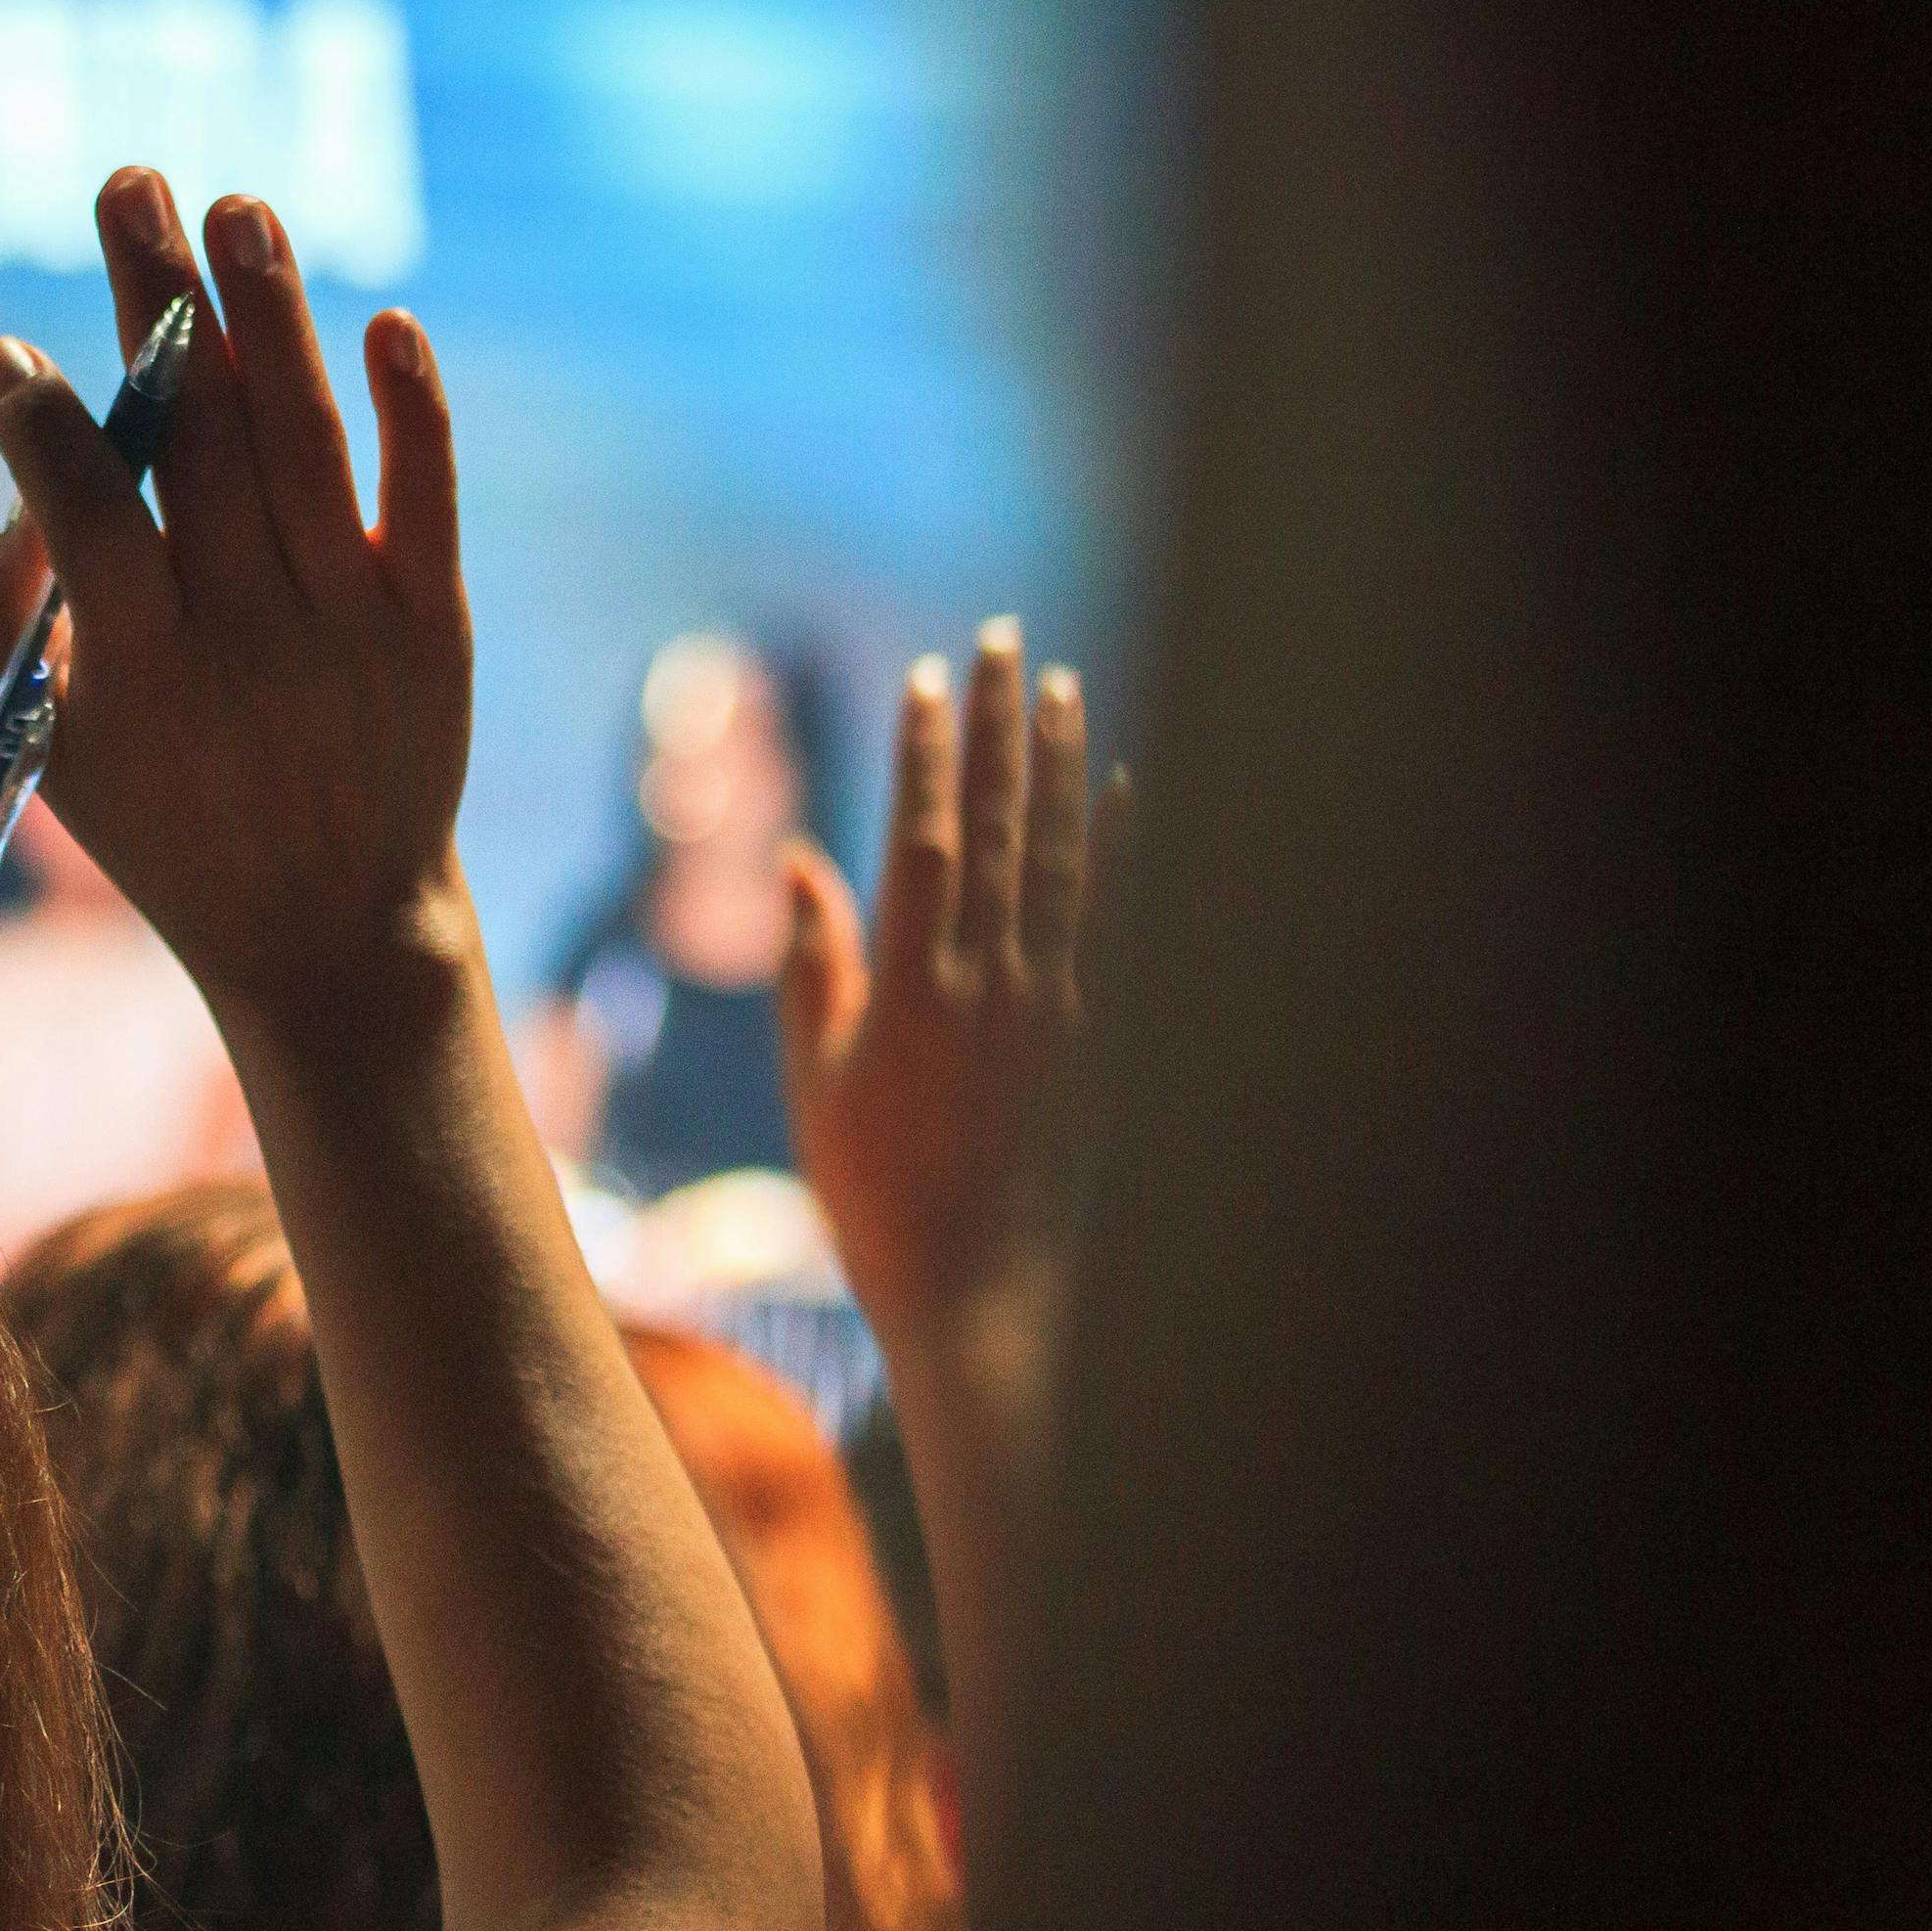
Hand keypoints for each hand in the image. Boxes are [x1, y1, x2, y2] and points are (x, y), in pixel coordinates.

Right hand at [0, 169, 475, 1029]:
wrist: (333, 927)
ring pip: (307, 442)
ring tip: (235, 205)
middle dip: (156, 301)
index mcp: (143, 670)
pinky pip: (425, 497)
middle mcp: (251, 634)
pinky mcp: (431, 620)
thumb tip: (31, 464)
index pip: (92, 517)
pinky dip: (412, 409)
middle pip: (202, 442)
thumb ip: (12, 609)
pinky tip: (384, 322)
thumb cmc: (167, 818)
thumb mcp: (53, 748)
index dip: (46, 428)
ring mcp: (351, 623)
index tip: (5, 351)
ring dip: (272, 312)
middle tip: (128, 180)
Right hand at [777, 617, 1108, 1351]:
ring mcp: (1057, 1007)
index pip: (921, 837)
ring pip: (1063, 857)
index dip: (925, 752)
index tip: (927, 677)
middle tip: (1005, 639)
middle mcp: (991, 983)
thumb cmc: (876, 1195)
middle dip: (1000, 726)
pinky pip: (1118, 921)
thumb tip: (804, 862)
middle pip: (998, 825)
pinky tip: (1128, 789)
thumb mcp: (818, 1082)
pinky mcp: (1102, 1036)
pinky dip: (1123, 849)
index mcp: (911, 990)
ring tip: (1062, 687)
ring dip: (1061, 765)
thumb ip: (816, 967)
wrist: (980, 1291)